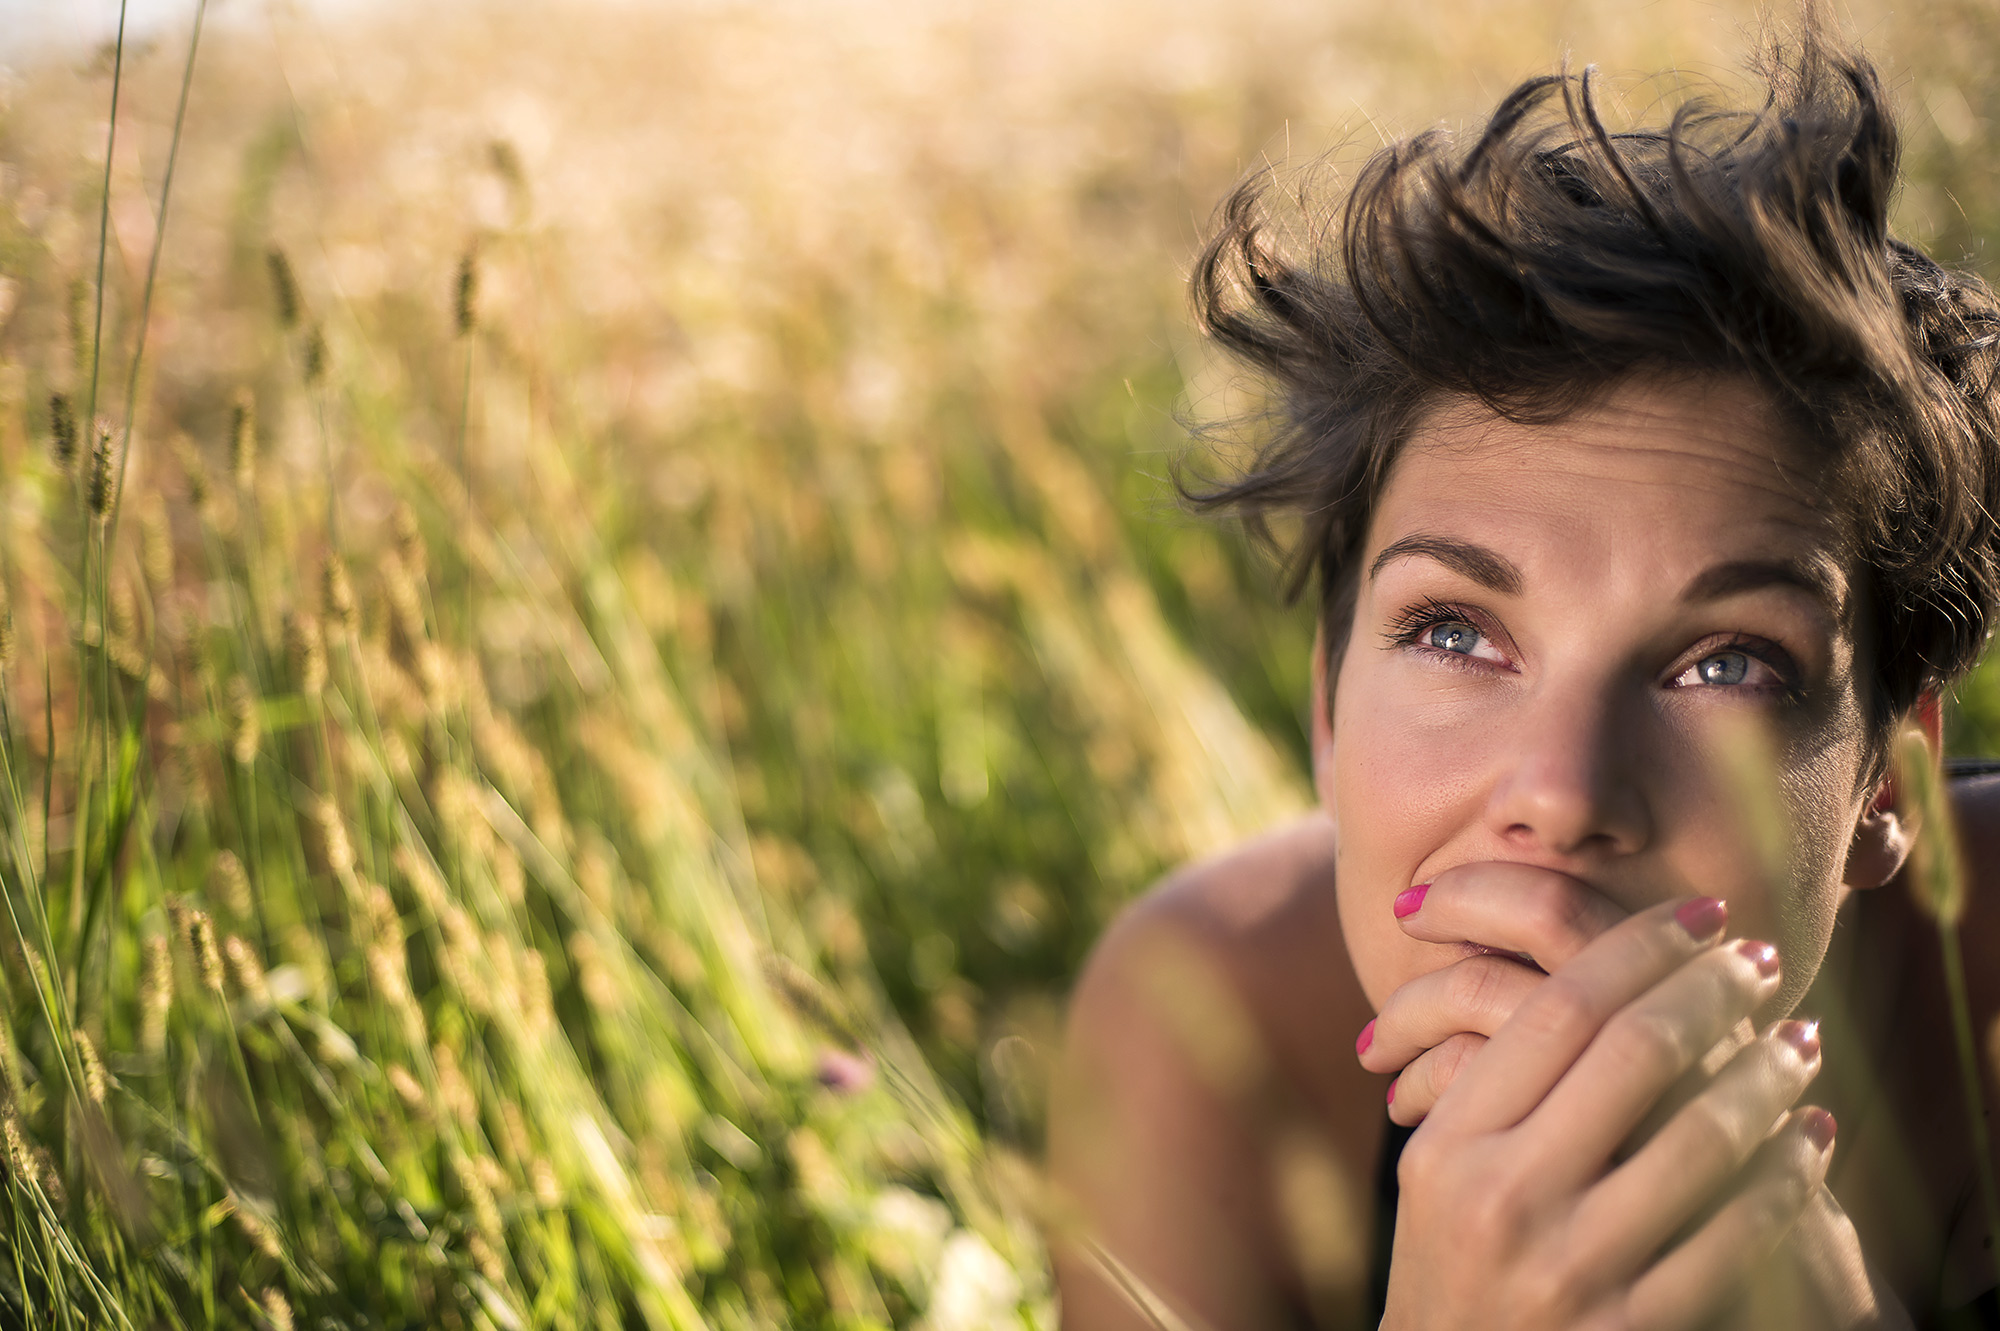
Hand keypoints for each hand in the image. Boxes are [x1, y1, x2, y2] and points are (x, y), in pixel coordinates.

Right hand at [1372, 896, 1834, 1329]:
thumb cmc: (1452, 1259)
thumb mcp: (1438, 1166)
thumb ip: (1489, 1080)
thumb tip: (1586, 970)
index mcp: (1452, 1143)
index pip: (1557, 1010)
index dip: (1639, 947)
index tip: (1700, 914)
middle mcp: (1505, 1198)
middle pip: (1633, 1051)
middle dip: (1713, 990)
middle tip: (1759, 959)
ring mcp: (1571, 1268)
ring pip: (1701, 1136)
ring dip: (1767, 1073)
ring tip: (1799, 1038)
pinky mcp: (1632, 1328)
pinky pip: (1737, 1233)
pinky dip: (1789, 1173)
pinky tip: (1812, 1135)